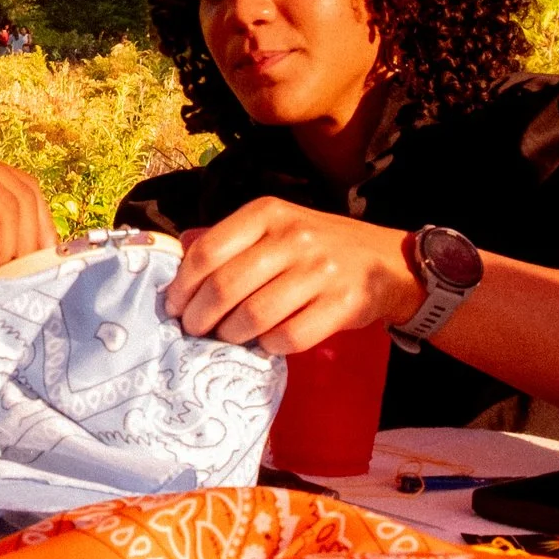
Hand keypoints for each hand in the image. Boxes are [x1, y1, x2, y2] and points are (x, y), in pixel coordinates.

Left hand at [164, 198, 418, 355]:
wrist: (385, 262)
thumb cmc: (316, 246)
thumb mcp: (273, 226)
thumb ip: (228, 237)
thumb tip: (180, 249)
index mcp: (268, 212)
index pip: (207, 251)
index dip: (182, 286)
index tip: (173, 307)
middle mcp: (293, 236)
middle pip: (225, 287)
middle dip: (199, 318)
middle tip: (194, 331)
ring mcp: (320, 270)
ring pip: (254, 316)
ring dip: (230, 336)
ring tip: (225, 339)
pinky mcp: (343, 304)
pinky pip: (288, 337)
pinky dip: (268, 346)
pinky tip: (264, 343)